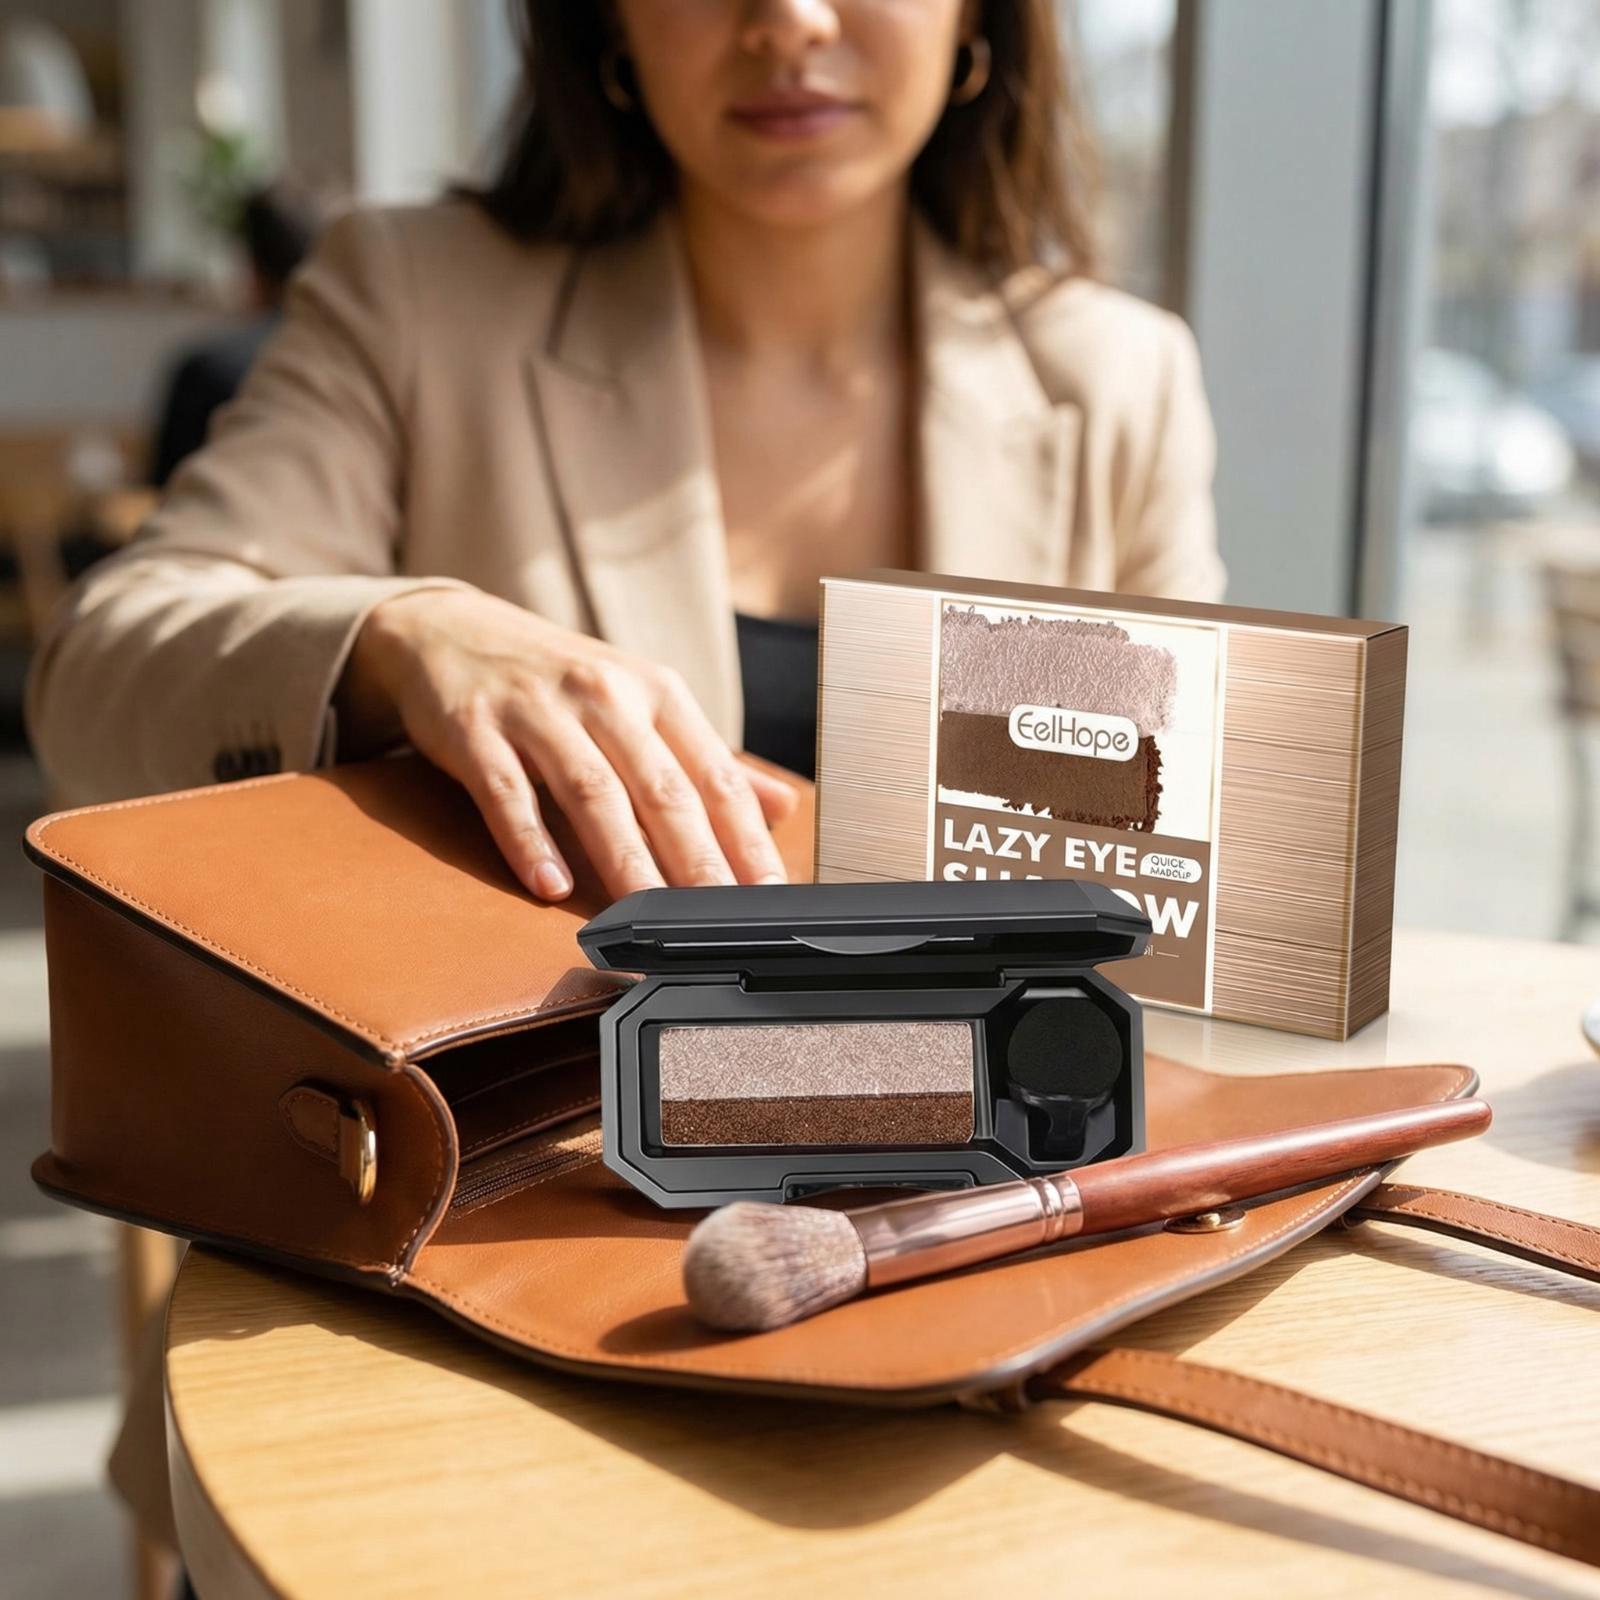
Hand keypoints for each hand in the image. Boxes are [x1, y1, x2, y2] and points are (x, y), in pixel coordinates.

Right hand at [336, 589, 797, 900]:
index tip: (769, 896)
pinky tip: (550, 886)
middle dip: (697, 860)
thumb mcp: (639, 704)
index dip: (745, 839)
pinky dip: (529, 840)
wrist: (446, 630)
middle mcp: (605, 695)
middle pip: (661, 789)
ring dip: (623, 859)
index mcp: (656, 693)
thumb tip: (784, 808)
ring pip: (592, 792)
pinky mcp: (474, 729)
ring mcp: (538, 711)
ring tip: (647, 915)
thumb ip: (706, 762)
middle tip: (721, 920)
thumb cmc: (558, 682)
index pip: (715, 775)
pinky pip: (506, 791)